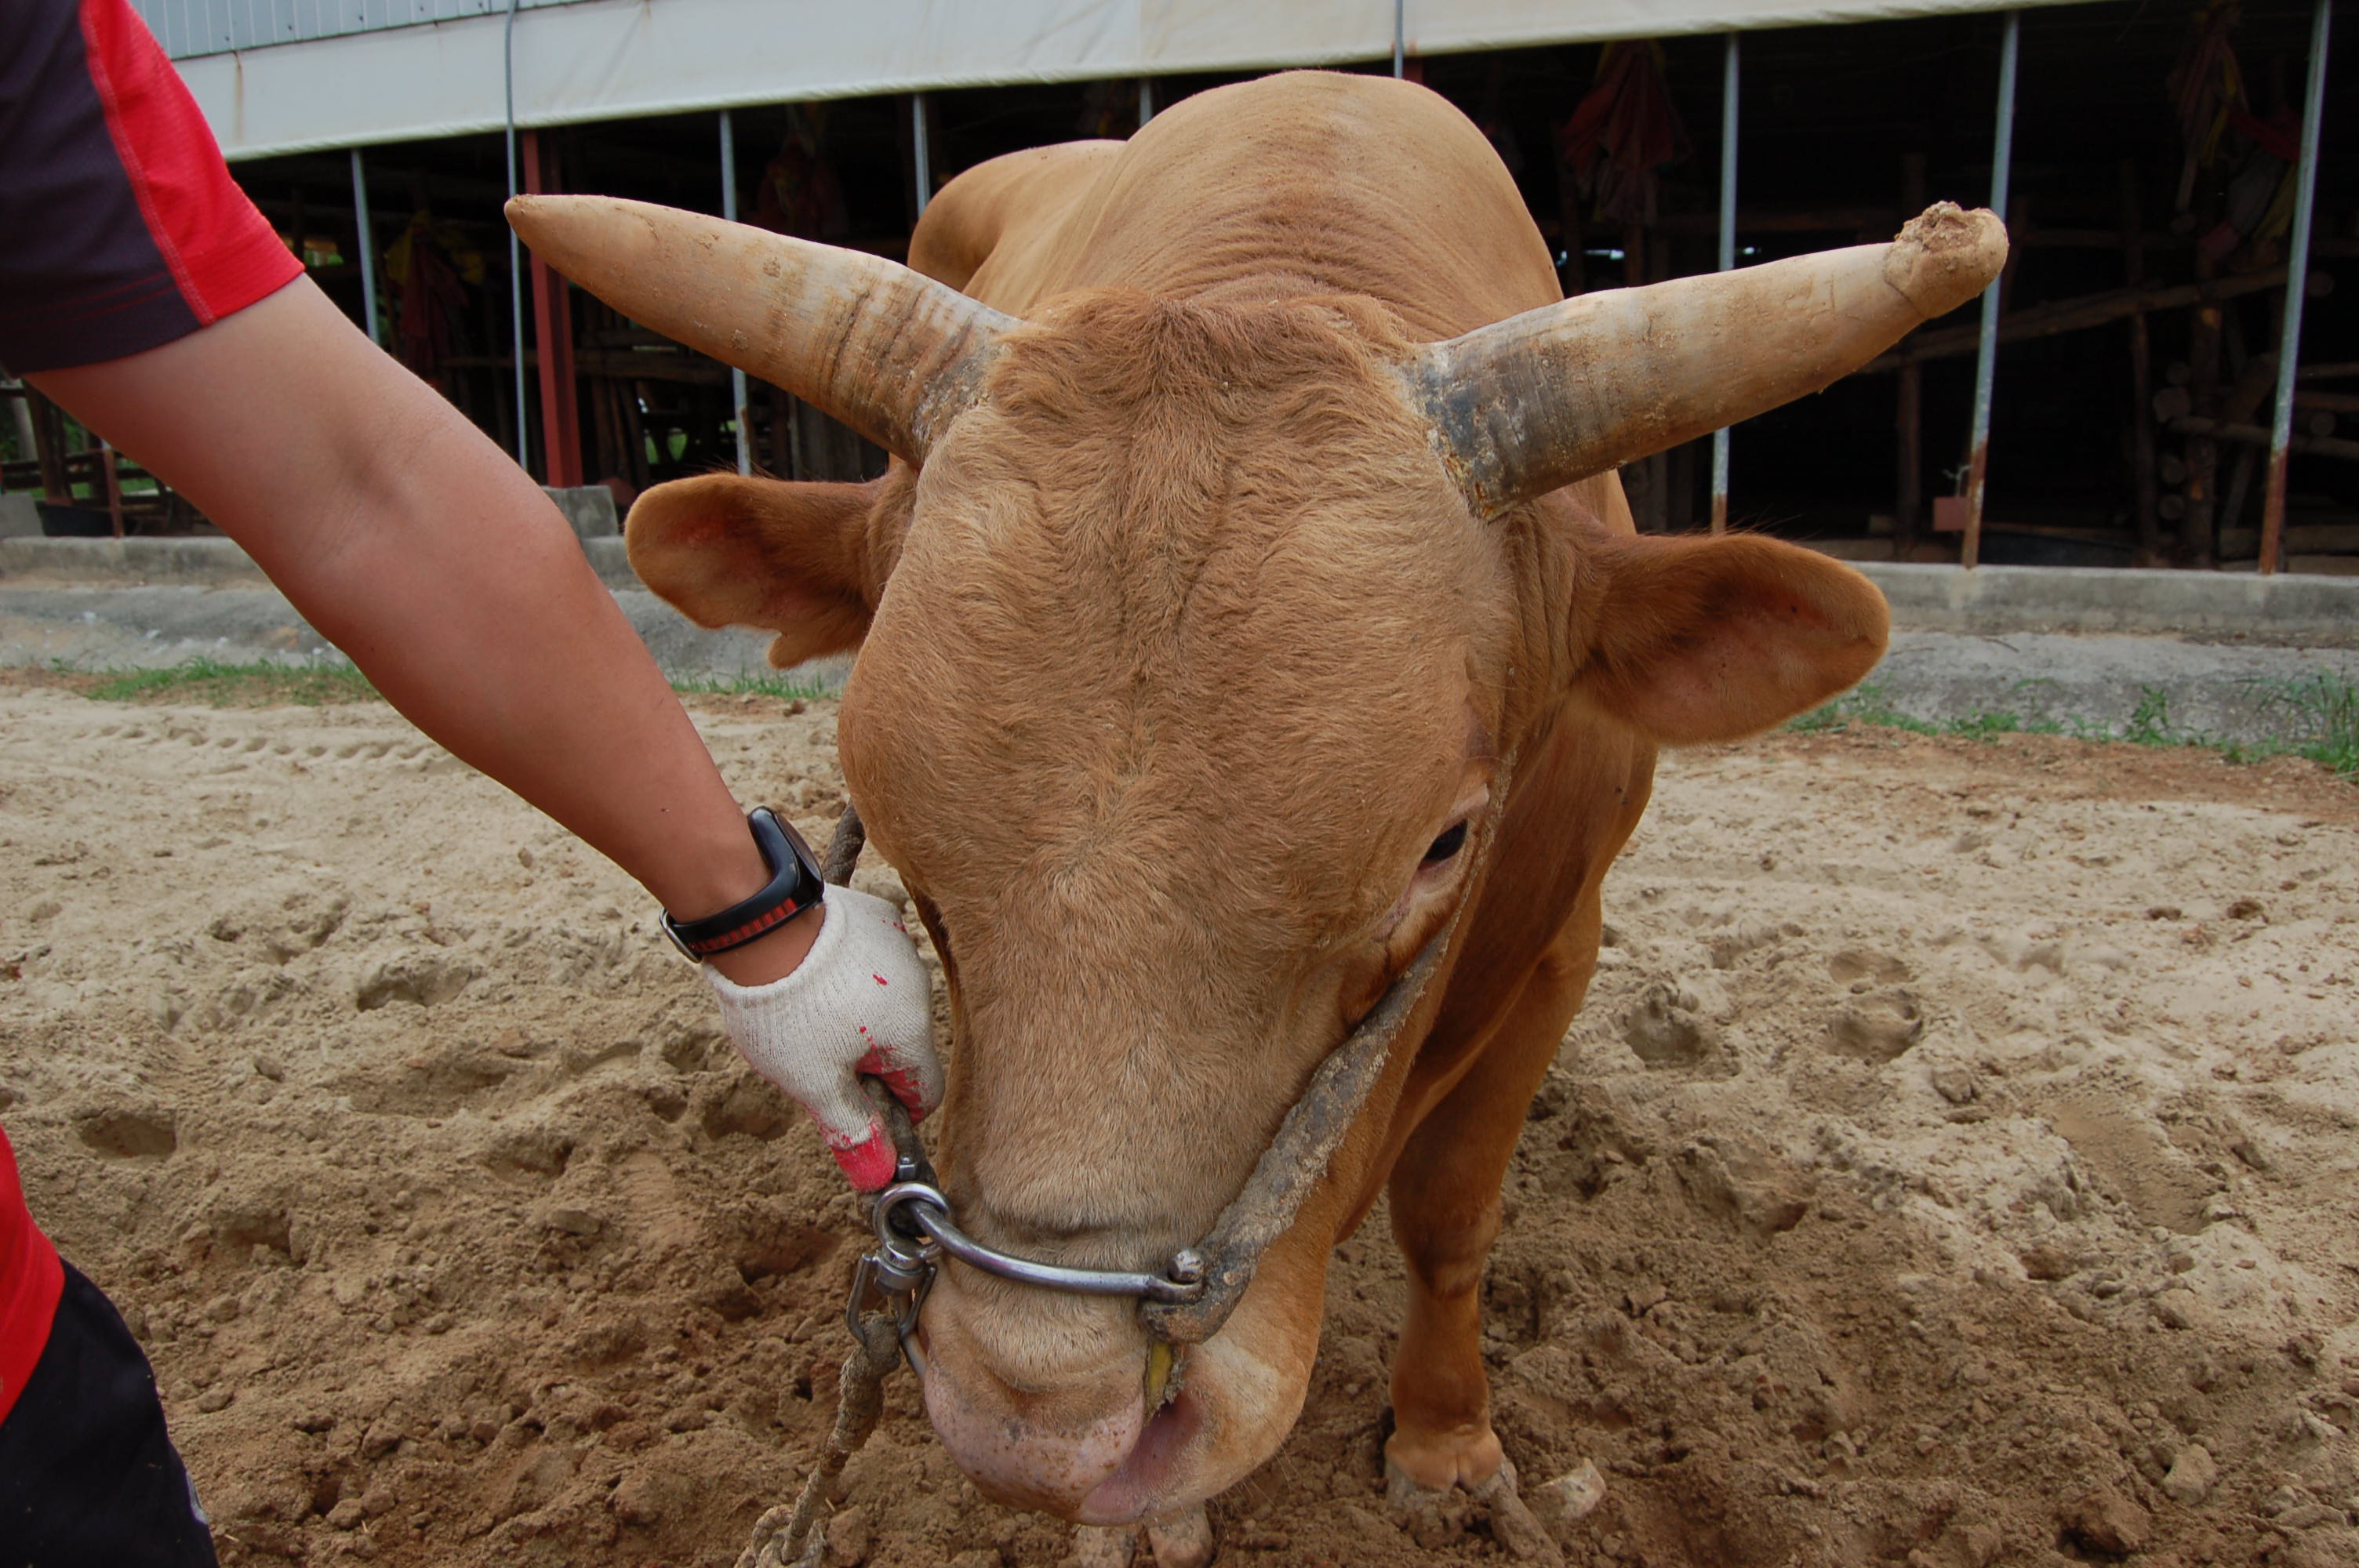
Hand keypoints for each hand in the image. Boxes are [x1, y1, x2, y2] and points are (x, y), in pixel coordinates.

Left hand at [702, 882, 942, 1188]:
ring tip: (805, 1009)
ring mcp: (900, 946)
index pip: (925, 1093)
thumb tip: (877, 1178)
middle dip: (866, 1059)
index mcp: (911, 1034)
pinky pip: (873, 958)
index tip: (855, 1104)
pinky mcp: (876, 916)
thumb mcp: (813, 1083)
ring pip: (886, 1001)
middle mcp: (918, 988)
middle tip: (816, 1055)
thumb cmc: (787, 1010)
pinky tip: (811, 970)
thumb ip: (851, 1129)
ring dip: (857, 1014)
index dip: (891, 1110)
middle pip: (902, 1046)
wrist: (760, 926)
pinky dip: (849, 971)